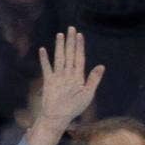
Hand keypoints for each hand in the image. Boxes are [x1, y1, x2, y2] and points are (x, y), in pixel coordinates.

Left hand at [32, 27, 104, 142]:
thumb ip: (94, 79)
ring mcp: (56, 77)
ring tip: (60, 34)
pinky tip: (42, 49)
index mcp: (77, 78)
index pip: (79, 58)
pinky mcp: (47, 80)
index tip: (79, 35)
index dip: (79, 46)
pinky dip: (44, 58)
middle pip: (69, 55)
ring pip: (59, 58)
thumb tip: (101, 66)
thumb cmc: (74, 107)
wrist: (57, 116)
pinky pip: (45, 67)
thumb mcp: (88, 95)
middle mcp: (67, 74)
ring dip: (59, 46)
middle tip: (71, 28)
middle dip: (70, 41)